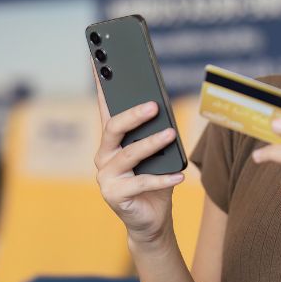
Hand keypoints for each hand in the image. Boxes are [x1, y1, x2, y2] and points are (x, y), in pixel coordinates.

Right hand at [93, 71, 184, 244]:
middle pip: (113, 129)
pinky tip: (180, 175)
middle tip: (154, 106)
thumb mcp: (157, 154)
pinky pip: (141, 183)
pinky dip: (163, 179)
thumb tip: (164, 111)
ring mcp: (106, 177)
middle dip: (133, 115)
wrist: (151, 220)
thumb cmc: (154, 181)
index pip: (105, 109)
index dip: (102, 87)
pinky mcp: (114, 196)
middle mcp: (103, 156)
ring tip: (171, 134)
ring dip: (151, 144)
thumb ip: (155, 133)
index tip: (100, 61)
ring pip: (128, 155)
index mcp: (111, 142)